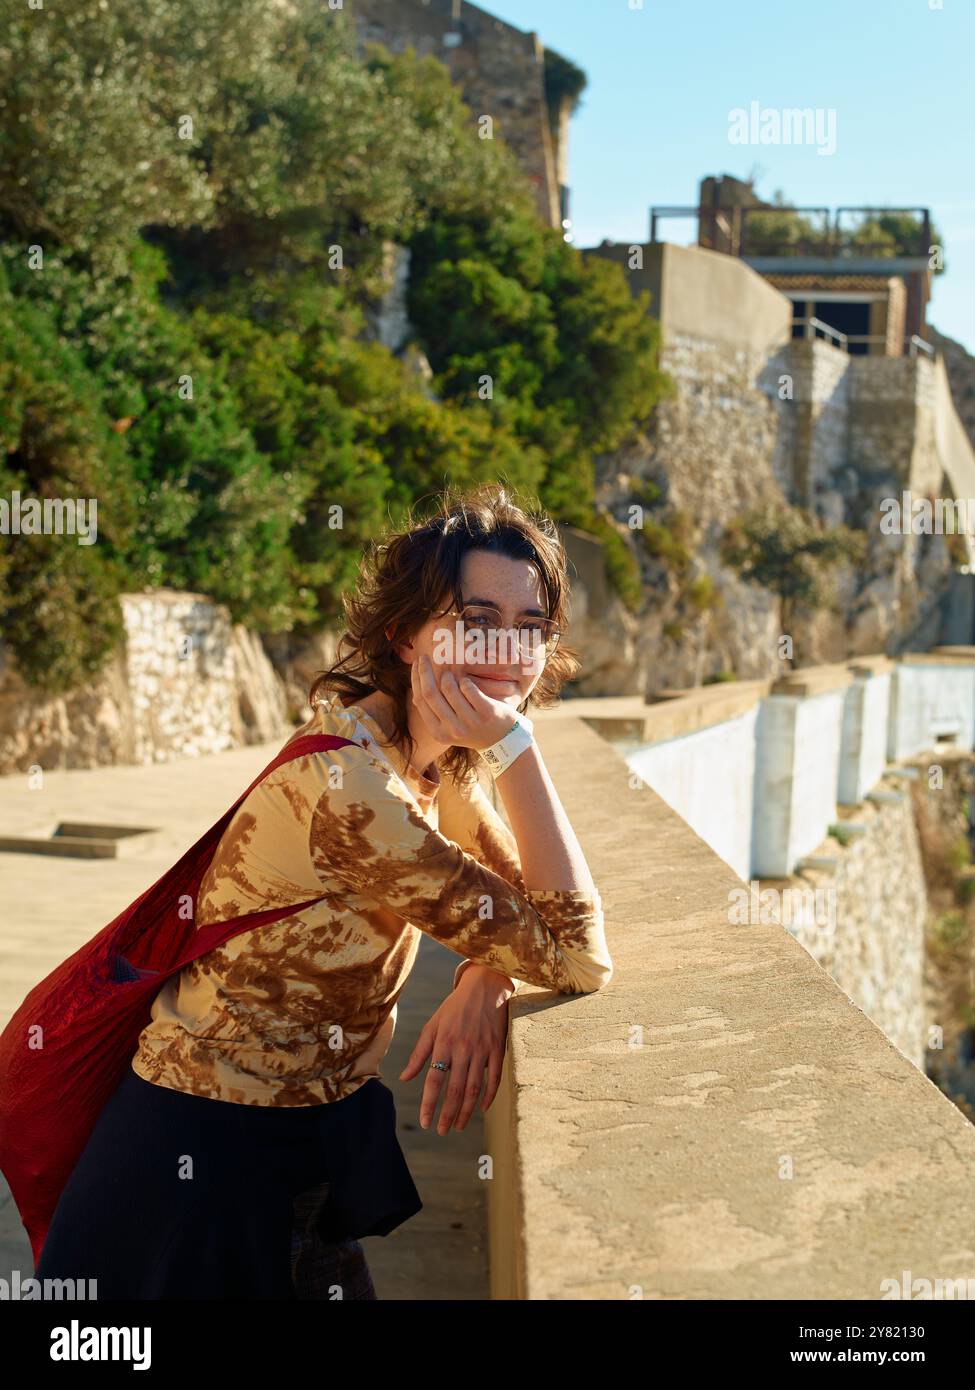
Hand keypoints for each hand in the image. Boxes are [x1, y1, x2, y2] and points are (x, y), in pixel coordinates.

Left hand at [398, 965, 512, 1133]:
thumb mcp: (433, 1025)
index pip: (434, 1080)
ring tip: (458, 1126)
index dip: (429, 1104)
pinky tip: (482, 1108)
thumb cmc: (455, 1007)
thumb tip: (404, 1078)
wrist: (485, 987)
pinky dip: (489, 1095)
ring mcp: (482, 1050)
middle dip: (448, 1114)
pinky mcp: (498, 1049)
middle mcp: (463, 1049)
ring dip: (466, 1111)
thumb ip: (419, 1053)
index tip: (425, 1123)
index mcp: (444, 1043)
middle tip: (441, 1131)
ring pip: (474, 1088)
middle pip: (455, 1089)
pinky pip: (494, 1077)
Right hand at [410, 652, 517, 751]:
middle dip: (425, 671)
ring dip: (447, 676)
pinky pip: (468, 687)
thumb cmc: (471, 728)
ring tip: (450, 674)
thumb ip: (434, 711)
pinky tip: (466, 682)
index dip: (416, 679)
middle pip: (430, 692)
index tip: (416, 664)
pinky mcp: (486, 712)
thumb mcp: (449, 727)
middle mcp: (452, 729)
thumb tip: (418, 683)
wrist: (503, 741)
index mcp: (439, 733)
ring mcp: (470, 721)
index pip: (420, 700)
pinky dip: (465, 681)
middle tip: (424, 657)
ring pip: (449, 687)